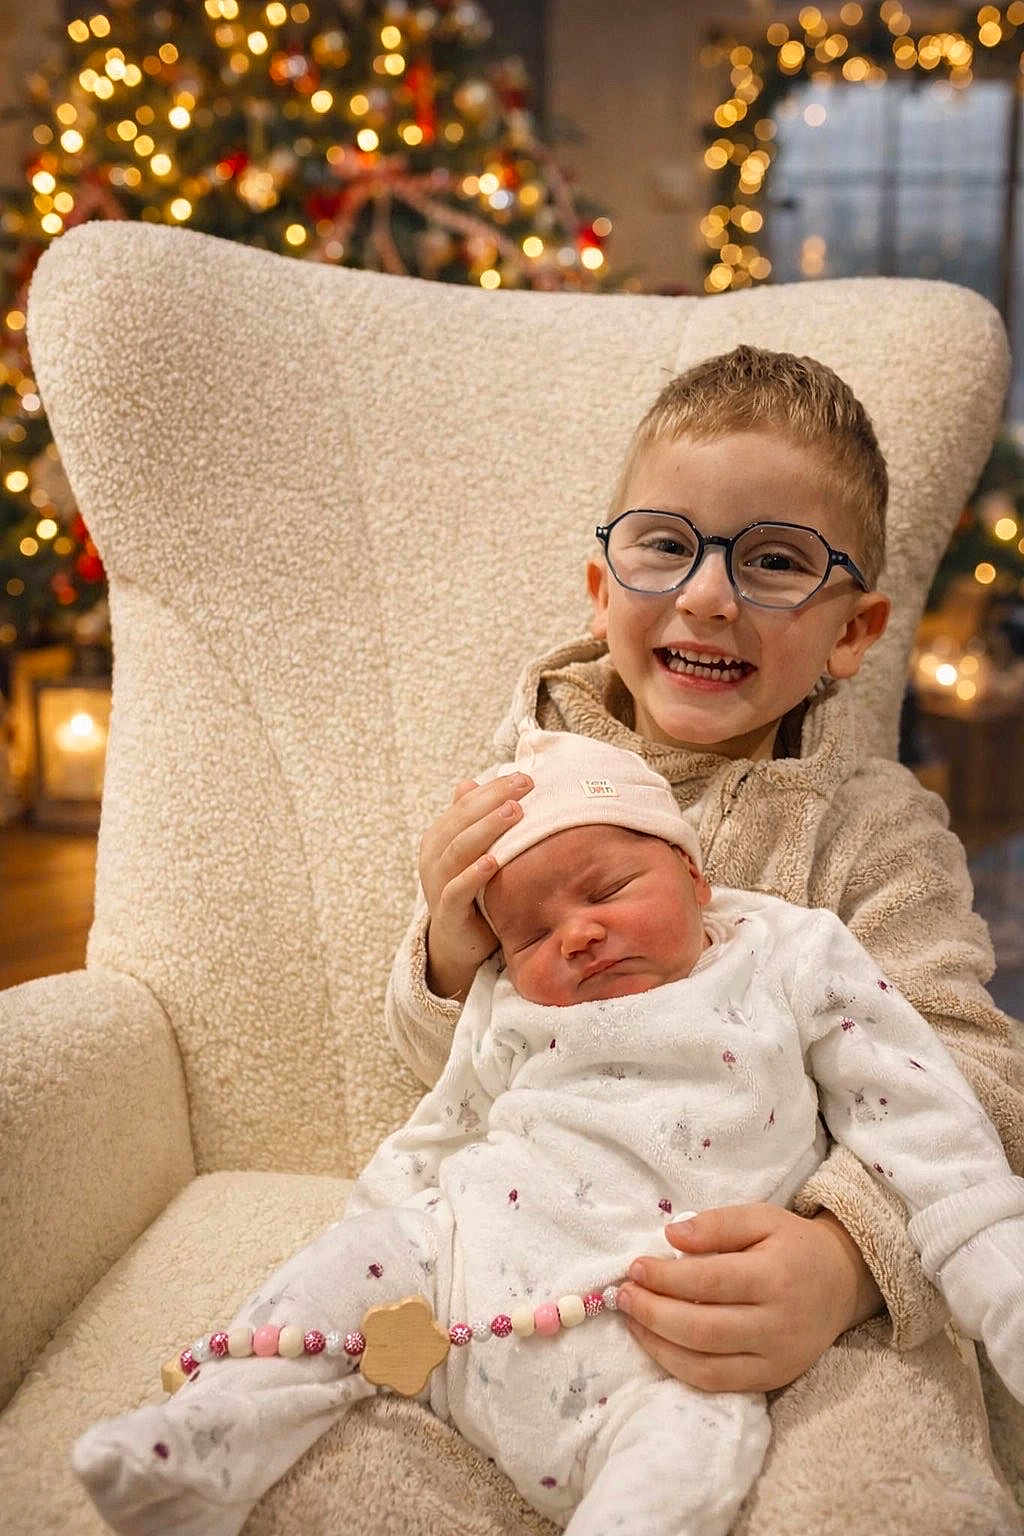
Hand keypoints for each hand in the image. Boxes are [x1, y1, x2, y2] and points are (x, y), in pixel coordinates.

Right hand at [419, 771, 533, 1001]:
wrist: (459, 942)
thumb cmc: (474, 890)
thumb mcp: (475, 854)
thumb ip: (473, 821)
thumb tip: (471, 782)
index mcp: (440, 837)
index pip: (466, 804)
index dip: (493, 788)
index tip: (525, 777)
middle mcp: (433, 856)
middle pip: (461, 820)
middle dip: (493, 800)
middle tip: (524, 787)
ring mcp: (437, 883)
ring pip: (457, 849)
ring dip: (486, 829)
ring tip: (513, 813)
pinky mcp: (446, 911)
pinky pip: (456, 890)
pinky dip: (473, 874)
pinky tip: (492, 861)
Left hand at [615, 1204, 883, 1393]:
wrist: (842, 1283)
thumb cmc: (793, 1245)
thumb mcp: (761, 1217)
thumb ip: (717, 1223)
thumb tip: (671, 1235)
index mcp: (776, 1276)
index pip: (710, 1281)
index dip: (666, 1277)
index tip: (635, 1267)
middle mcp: (778, 1324)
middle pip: (703, 1329)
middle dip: (653, 1313)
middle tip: (623, 1295)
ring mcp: (776, 1358)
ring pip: (706, 1365)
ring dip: (658, 1345)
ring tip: (632, 1319)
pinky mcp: (773, 1379)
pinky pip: (717, 1384)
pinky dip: (680, 1368)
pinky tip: (657, 1344)